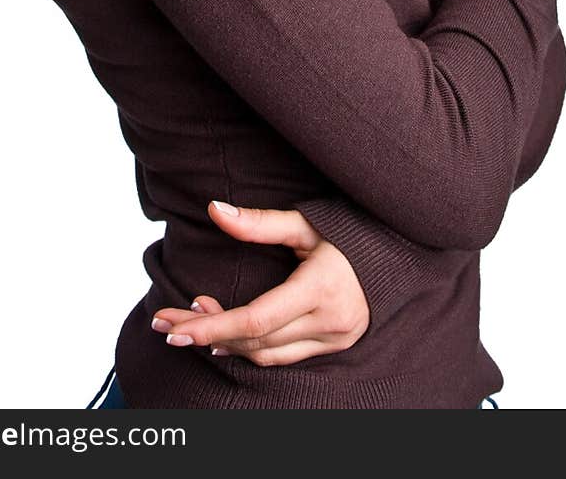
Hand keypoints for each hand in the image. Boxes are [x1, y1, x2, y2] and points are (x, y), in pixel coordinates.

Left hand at [150, 202, 369, 365]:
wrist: (398, 252)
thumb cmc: (348, 231)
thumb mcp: (305, 222)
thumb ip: (258, 221)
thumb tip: (213, 209)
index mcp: (321, 288)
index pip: (255, 320)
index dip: (212, 326)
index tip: (175, 325)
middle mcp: (330, 320)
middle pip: (254, 340)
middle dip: (206, 332)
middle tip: (167, 322)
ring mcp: (336, 338)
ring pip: (266, 354)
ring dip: (226, 342)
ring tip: (194, 322)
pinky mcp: (337, 344)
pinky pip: (284, 357)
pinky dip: (252, 349)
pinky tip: (227, 340)